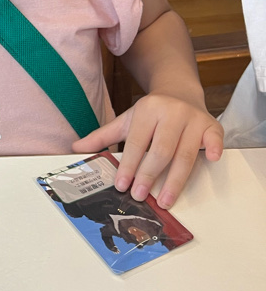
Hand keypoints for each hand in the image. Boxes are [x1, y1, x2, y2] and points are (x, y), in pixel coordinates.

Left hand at [72, 93, 223, 208]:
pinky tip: (212, 161)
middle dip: (149, 175)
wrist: (180, 90)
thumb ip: (103, 136)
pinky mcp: (211, 125)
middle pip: (161, 150)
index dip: (128, 165)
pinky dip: (214, 148)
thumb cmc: (152, 112)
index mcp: (148, 111)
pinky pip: (215, 137)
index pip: (136, 142)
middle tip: (140, 196)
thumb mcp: (127, 120)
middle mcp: (172, 113)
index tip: (122, 185)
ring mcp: (193, 119)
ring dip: (175, 179)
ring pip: (185, 152)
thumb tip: (75, 149)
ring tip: (165, 200)